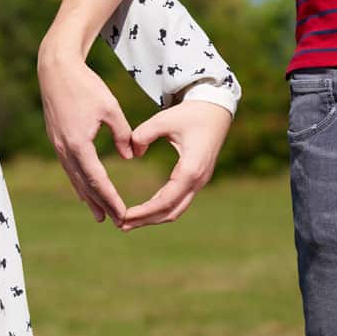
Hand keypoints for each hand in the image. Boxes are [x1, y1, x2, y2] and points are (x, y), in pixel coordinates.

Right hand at [37, 49, 132, 224]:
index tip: (123, 213)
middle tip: (115, 223)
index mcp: (79, 144)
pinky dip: (79, 183)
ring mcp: (58, 146)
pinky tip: (85, 191)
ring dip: (88, 198)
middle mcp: (65, 150)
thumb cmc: (86, 85)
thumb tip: (130, 156)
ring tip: (100, 215)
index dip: (111, 198)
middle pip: (85, 185)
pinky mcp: (57, 140)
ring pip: (75, 179)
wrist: (55, 69)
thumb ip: (122, 134)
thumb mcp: (110, 108)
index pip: (97, 179)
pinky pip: (69, 168)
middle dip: (101, 204)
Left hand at [121, 100, 231, 230]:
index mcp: (191, 169)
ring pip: (176, 209)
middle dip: (145, 220)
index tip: (123, 216)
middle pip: (170, 212)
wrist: (216, 110)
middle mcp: (197, 180)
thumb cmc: (191, 113)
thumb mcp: (164, 119)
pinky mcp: (196, 179)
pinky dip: (160, 209)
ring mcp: (199, 181)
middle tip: (120, 225)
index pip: (165, 201)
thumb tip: (132, 153)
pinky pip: (178, 201)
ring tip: (129, 222)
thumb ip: (143, 134)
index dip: (143, 212)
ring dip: (153, 218)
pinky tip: (144, 210)